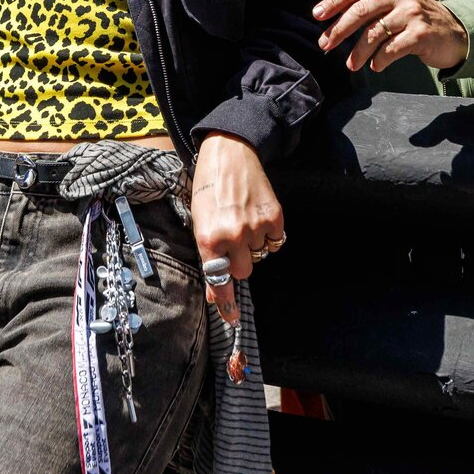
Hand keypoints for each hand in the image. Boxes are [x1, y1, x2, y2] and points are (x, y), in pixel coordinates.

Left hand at [191, 133, 283, 325]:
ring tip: (242, 219)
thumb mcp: (199, 222)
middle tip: (233, 241)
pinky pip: (275, 240)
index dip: (226, 303)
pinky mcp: (274, 217)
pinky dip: (268, 233)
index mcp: (208, 239)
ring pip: (260, 255)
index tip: (232, 320)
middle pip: (244, 272)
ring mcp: (255, 227)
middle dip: (239, 262)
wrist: (228, 153)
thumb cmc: (207, 188)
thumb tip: (215, 294)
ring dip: (253, 244)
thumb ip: (208, 256)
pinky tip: (256, 214)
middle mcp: (232, 236)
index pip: (219, 281)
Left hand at [314, 0, 467, 73]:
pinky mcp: (421, 34)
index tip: (317, 16)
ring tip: (351, 65)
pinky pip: (392, 49)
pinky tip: (375, 67)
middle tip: (326, 45)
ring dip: (359, 52)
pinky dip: (380, 60)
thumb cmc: (417, 18)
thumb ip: (364, 0)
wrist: (455, 33)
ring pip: (374, 32)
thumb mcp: (392, 3)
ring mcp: (412, 13)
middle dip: (339, 30)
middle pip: (361, 10)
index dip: (334, 3)